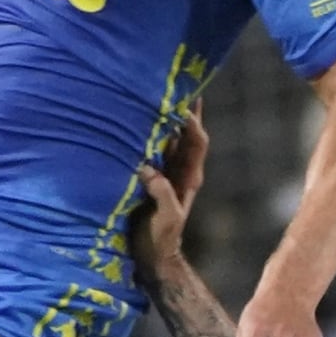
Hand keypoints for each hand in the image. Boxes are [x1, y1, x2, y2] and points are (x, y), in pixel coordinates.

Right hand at [130, 103, 207, 278]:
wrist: (150, 258)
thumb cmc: (159, 242)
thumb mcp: (165, 221)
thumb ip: (162, 195)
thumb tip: (148, 169)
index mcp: (189, 178)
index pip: (197, 141)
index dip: (192, 121)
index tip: (182, 103)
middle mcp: (181, 170)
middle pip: (186, 131)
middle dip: (184, 106)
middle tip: (177, 78)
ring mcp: (166, 172)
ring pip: (170, 136)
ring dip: (166, 114)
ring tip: (158, 88)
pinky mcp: (151, 176)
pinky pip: (153, 147)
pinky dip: (150, 130)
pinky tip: (138, 115)